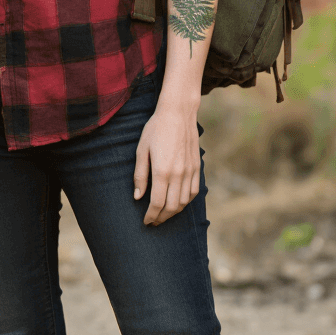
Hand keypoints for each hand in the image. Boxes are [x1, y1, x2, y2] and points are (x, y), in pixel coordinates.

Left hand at [133, 97, 200, 225]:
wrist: (178, 113)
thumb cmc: (156, 129)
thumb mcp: (142, 150)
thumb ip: (140, 175)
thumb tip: (138, 197)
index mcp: (163, 171)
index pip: (158, 203)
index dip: (151, 215)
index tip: (146, 221)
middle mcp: (179, 174)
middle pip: (172, 207)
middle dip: (162, 218)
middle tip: (154, 221)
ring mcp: (190, 171)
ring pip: (184, 202)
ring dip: (174, 212)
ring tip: (164, 214)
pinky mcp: (197, 167)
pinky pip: (194, 191)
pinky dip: (186, 201)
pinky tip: (178, 202)